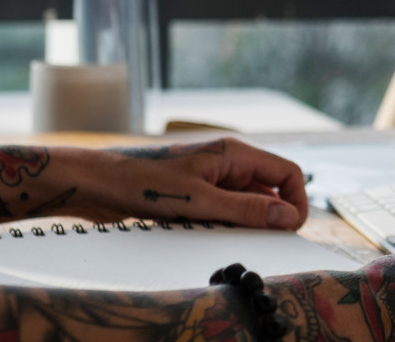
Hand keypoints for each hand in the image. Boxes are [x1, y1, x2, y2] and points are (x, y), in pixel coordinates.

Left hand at [99, 137, 309, 229]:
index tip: (290, 229)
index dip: (297, 201)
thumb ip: (246, 209)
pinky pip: (224, 206)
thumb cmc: (142, 183)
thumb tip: (289, 216)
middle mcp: (227, 160)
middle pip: (269, 187)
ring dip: (245, 220)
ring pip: (246, 200)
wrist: (97, 182)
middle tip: (261, 241)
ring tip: (226, 234)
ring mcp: (211, 175)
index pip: (287, 172)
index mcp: (234, 153)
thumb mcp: (199, 201)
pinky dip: (225, 222)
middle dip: (271, 215)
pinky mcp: (194, 190)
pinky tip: (209, 232)